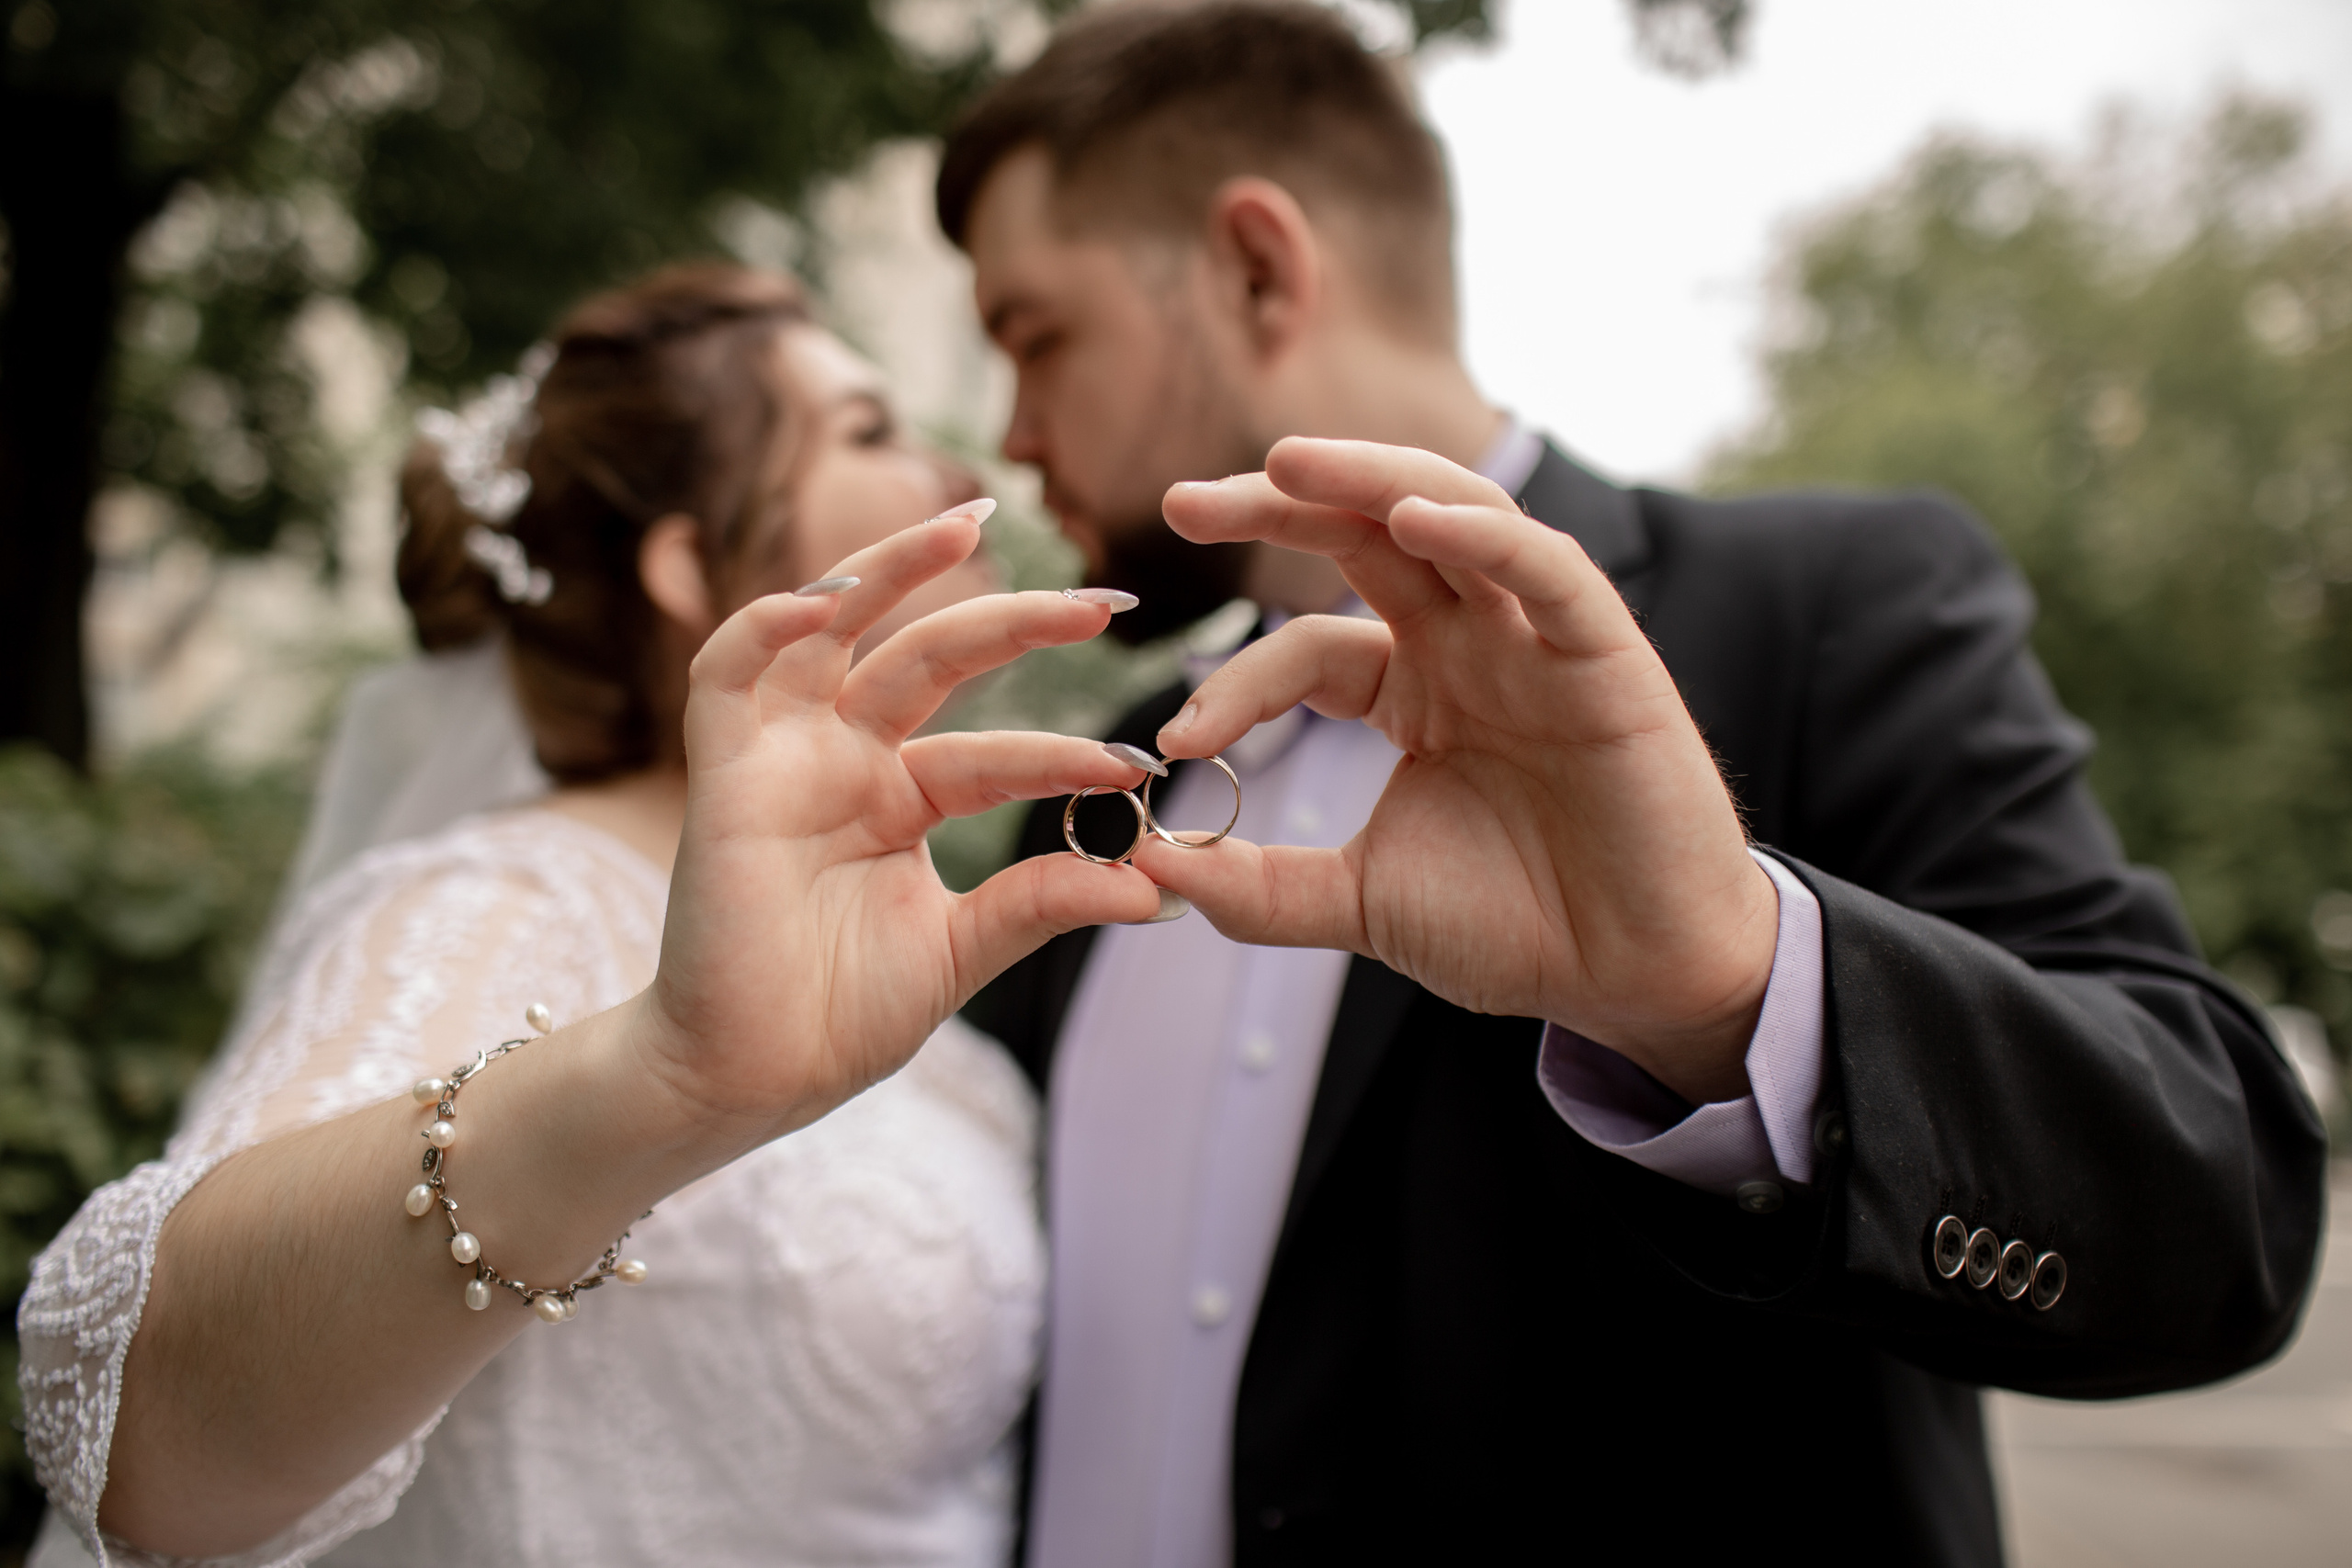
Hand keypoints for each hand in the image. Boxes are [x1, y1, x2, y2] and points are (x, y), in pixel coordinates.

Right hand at [637, 514, 1163, 1146]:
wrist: (750, 1079)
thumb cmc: (839, 1018)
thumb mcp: (964, 950)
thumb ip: (1043, 901)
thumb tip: (1155, 886)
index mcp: (899, 797)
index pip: (993, 751)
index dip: (1064, 754)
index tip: (1142, 766)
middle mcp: (843, 760)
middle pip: (927, 655)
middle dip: (1014, 619)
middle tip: (1106, 599)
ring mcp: (783, 758)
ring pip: (834, 629)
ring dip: (892, 568)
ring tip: (968, 526)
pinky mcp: (723, 773)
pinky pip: (728, 672)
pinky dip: (768, 624)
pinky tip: (826, 602)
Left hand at [1135, 438, 1777, 1104]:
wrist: (1636, 978)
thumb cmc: (1519, 927)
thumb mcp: (1363, 906)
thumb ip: (1260, 888)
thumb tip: (1143, 867)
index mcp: (1414, 688)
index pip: (1307, 648)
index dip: (1238, 680)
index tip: (1178, 742)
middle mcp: (1471, 644)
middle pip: (1365, 536)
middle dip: (1278, 504)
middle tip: (1183, 501)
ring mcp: (1537, 639)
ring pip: (1452, 516)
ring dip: (1369, 480)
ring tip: (1284, 462)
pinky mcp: (1606, 655)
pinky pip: (1546, 570)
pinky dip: (1486, 535)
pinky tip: (1416, 518)